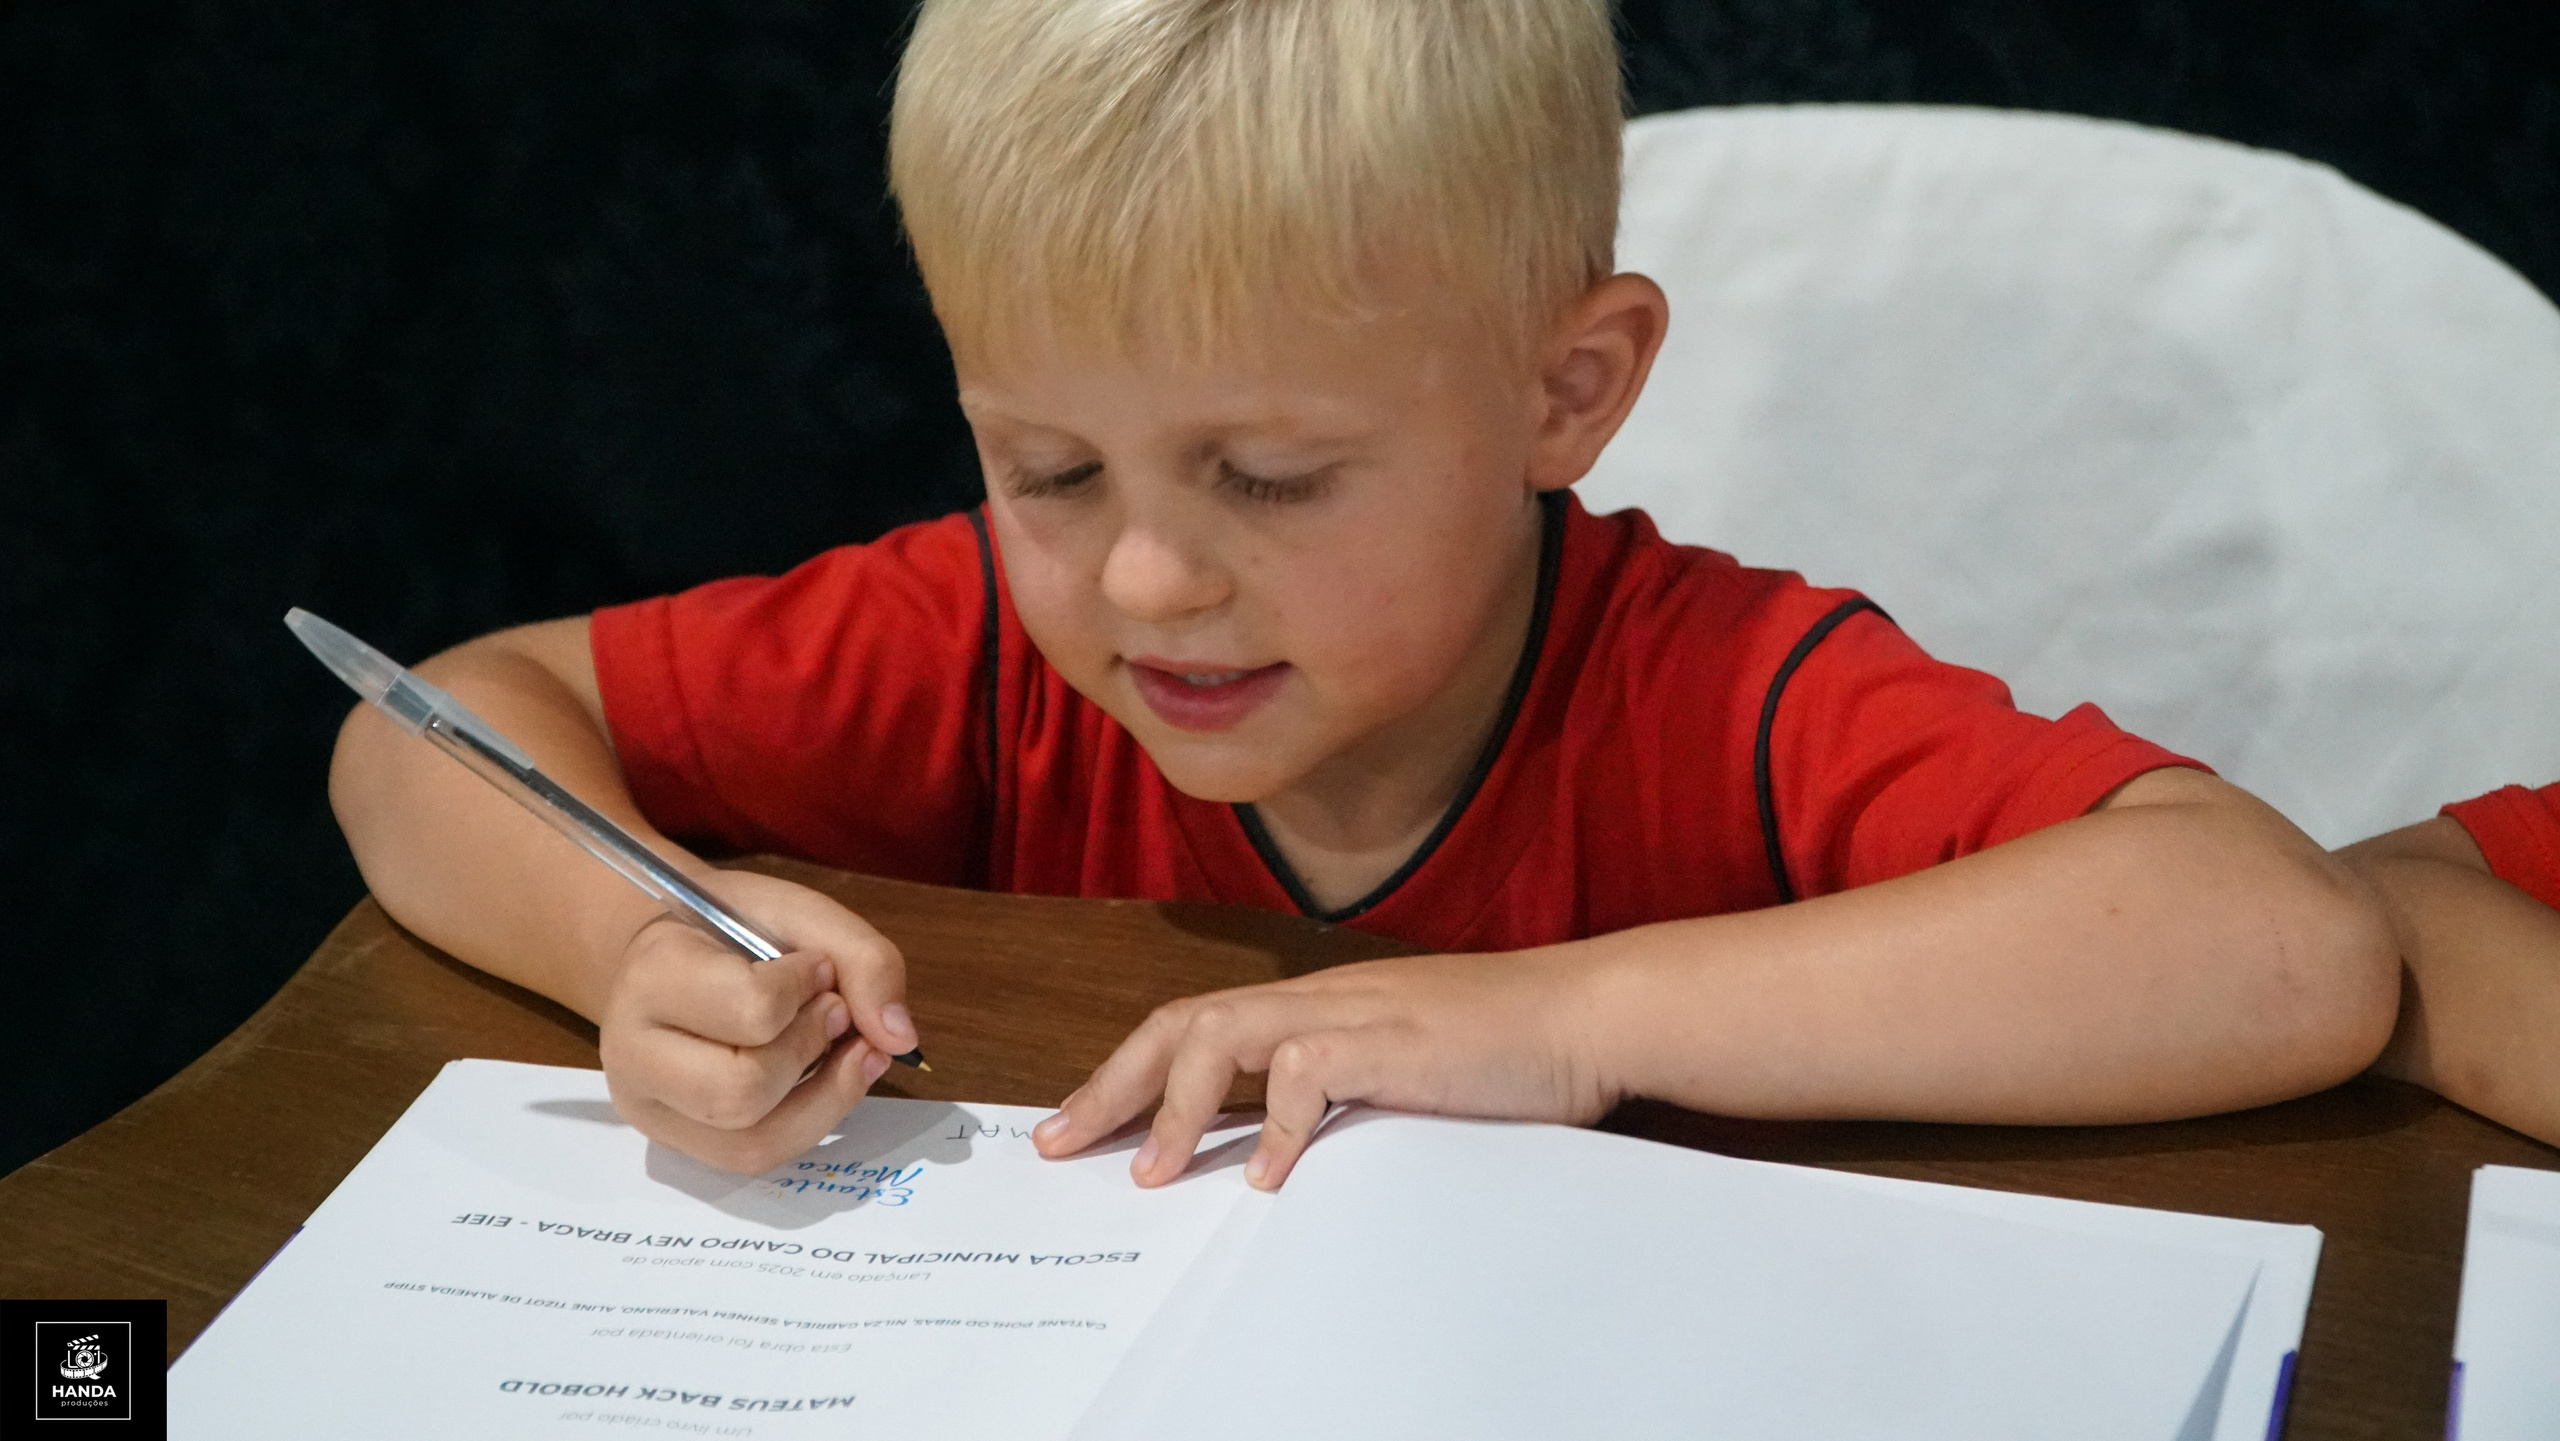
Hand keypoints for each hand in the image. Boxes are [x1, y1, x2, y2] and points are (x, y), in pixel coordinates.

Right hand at [597, 870, 921, 1172]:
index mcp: (652, 975)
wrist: (675, 952)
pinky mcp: (678, 1142)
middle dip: (811, 1050)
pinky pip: (756, 1157)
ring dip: (823, 1094)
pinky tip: (831, 1078)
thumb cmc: (733, 927)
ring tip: (839, 1045)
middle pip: (741, 1091)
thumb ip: (861, 958)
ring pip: (751, 1141)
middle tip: (832, 1010)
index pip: (749, 1009)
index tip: (816, 964)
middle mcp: (631, 1052)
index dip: (805, 988)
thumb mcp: (798, 913)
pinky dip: (812, 1120)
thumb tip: (900, 1038)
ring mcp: (649, 1107)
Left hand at [1031, 951, 1611, 1189]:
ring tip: (1146, 1169)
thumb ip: (1336, 1094)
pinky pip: (1305, 1071)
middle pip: (1185, 1022)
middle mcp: (1319, 997)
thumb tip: (1268, 1150)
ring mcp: (1353, 1013)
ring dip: (1174, 1105)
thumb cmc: (1506, 1047)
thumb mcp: (1400, 1071)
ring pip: (1224, 1034)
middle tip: (1059, 1143)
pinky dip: (1272, 1123)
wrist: (1585, 1014)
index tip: (1078, 1125)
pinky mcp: (1389, 1041)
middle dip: (1113, 1085)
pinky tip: (1260, 1173)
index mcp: (1317, 1005)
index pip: (1197, 1025)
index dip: (1128, 1074)